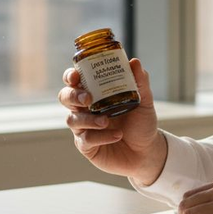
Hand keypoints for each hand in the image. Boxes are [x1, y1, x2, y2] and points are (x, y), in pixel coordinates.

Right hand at [58, 58, 166, 186]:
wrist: (147, 151)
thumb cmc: (141, 123)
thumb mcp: (144, 101)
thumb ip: (140, 82)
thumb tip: (134, 62)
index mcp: (95, 93)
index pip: (75, 80)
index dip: (70, 75)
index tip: (76, 75)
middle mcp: (85, 109)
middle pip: (66, 97)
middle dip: (73, 95)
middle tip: (88, 98)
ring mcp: (84, 127)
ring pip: (73, 119)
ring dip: (88, 119)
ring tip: (106, 121)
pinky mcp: (86, 146)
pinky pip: (86, 139)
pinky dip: (101, 136)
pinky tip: (116, 135)